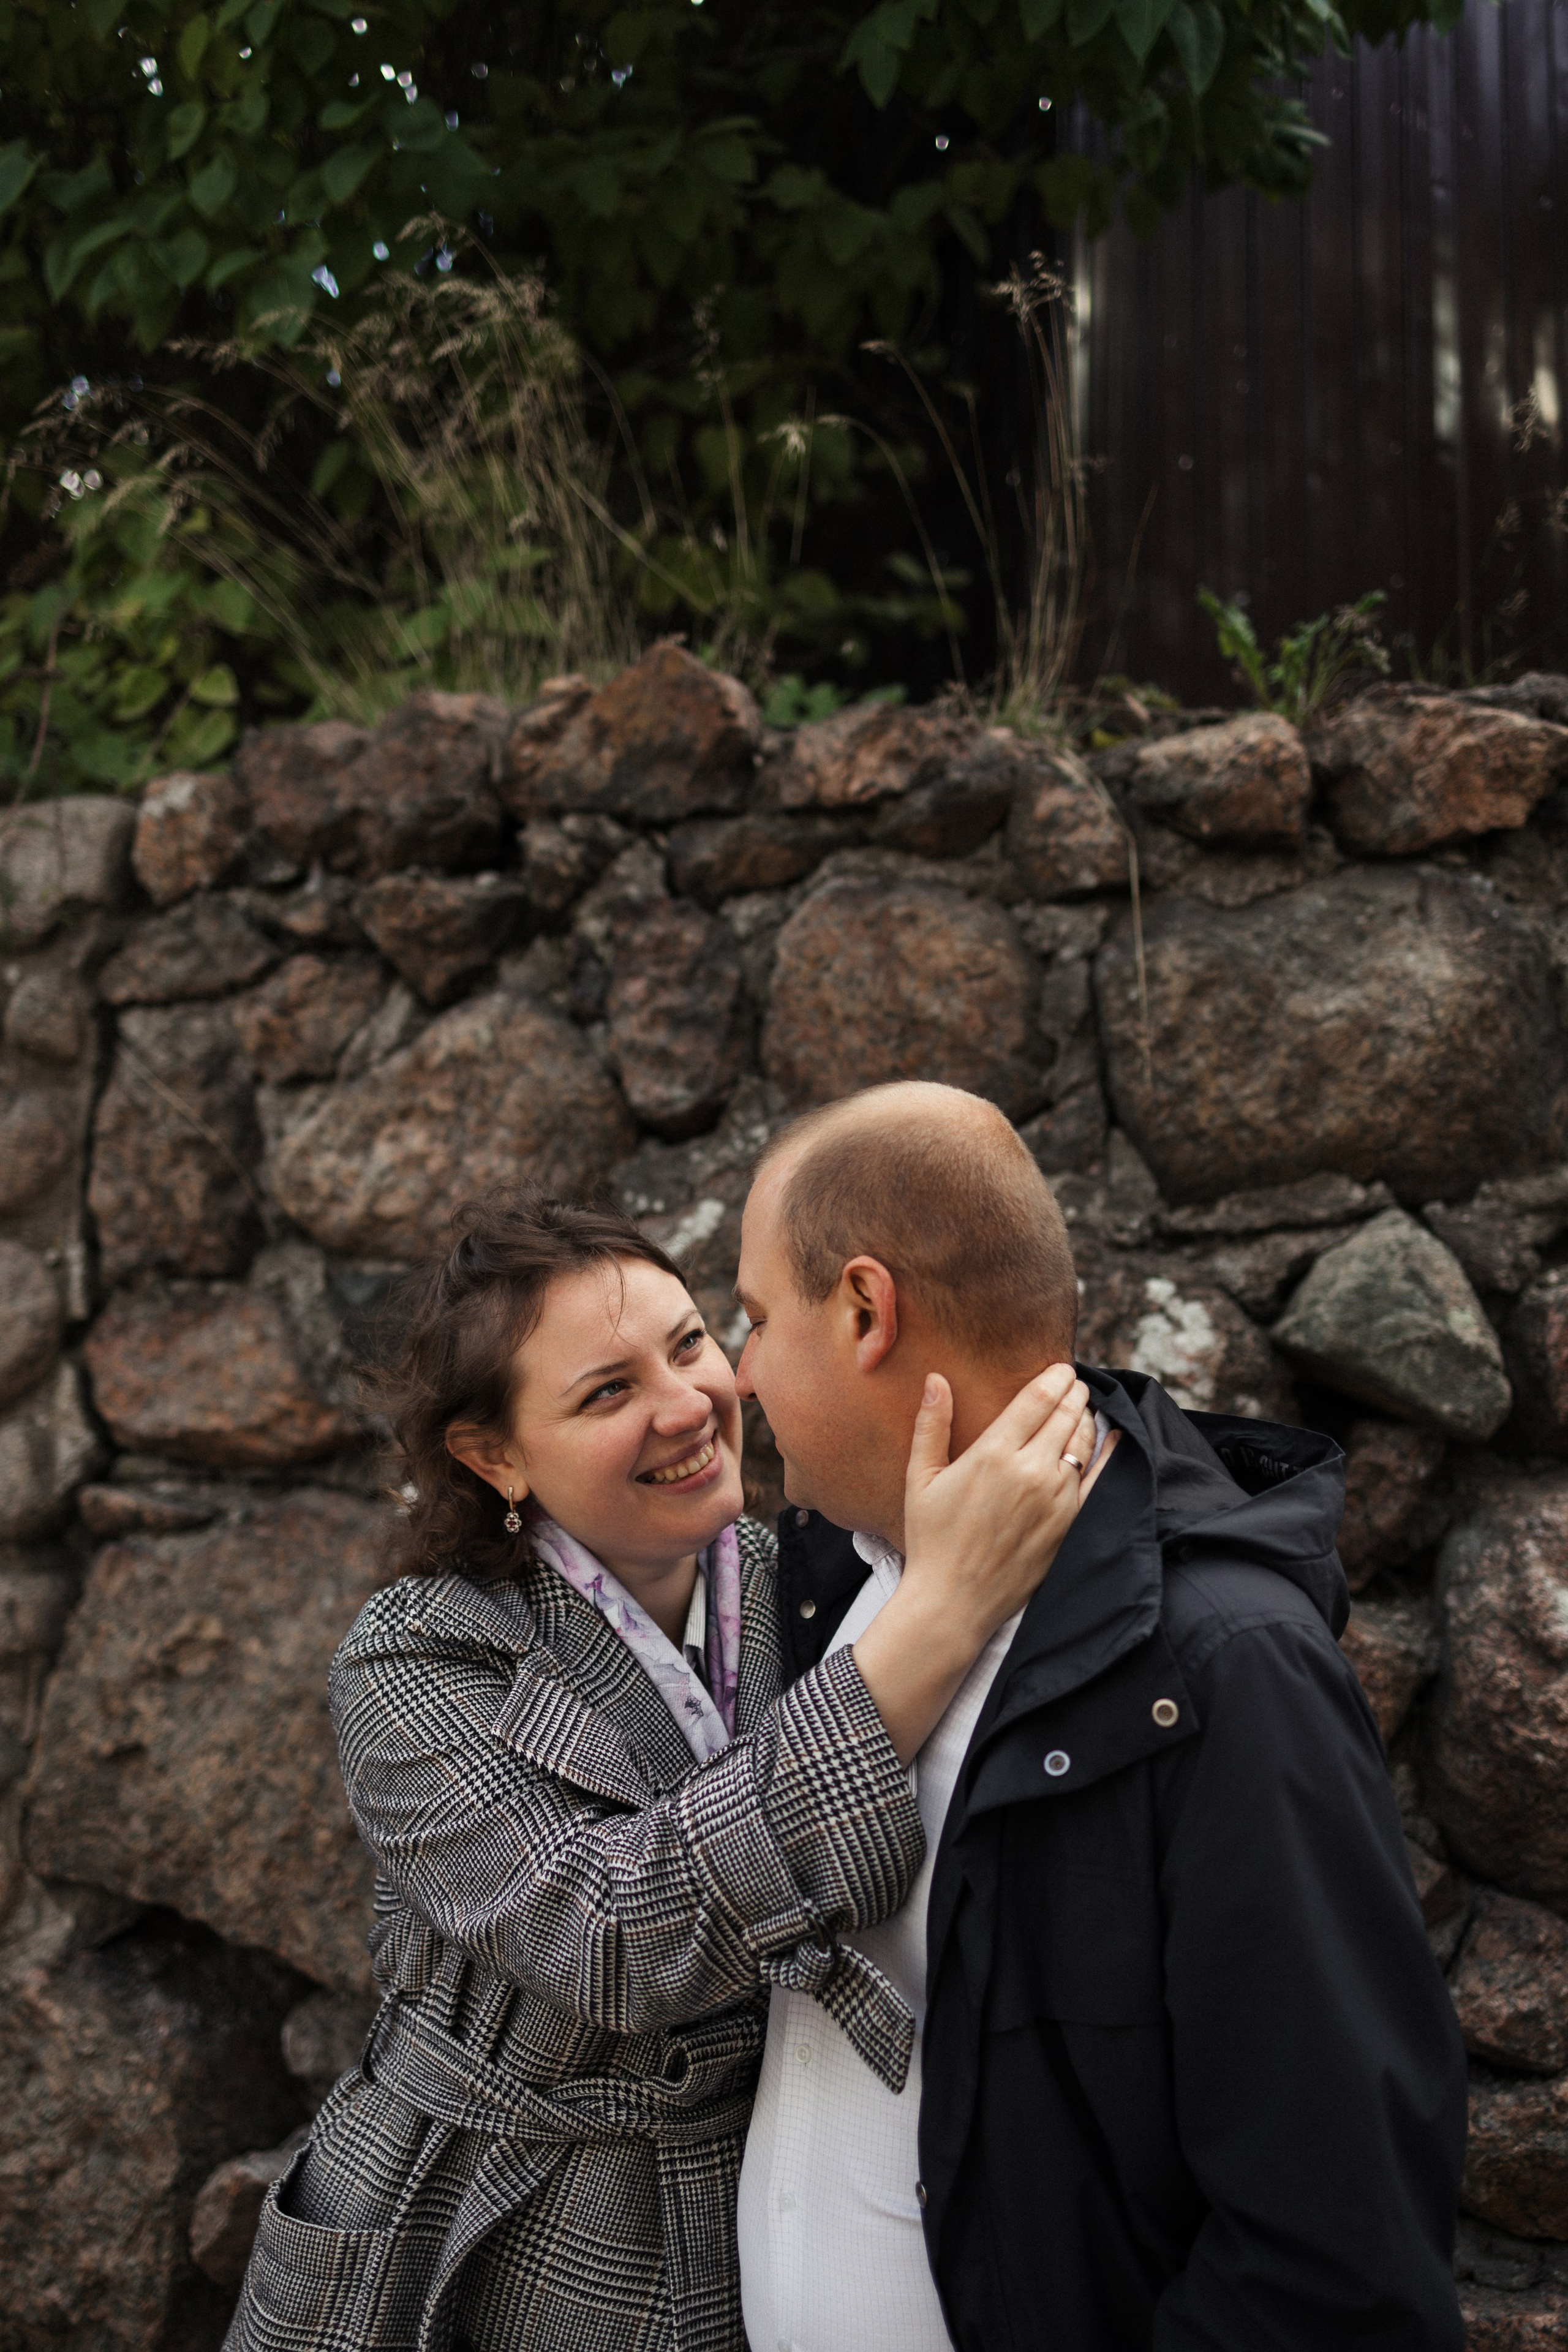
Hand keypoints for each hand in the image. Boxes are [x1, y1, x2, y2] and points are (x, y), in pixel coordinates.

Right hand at [900, 1364, 1095, 1640]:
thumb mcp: (920, 1478)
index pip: (1037, 1399)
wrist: (954, 1600)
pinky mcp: (1070, 1523)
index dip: (1054, 1377)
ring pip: (1084, 1441)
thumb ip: (931, 1425)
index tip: (1061, 1368)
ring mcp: (1056, 1498)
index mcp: (993, 1453)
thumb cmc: (931, 1539)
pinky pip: (1100, 1477)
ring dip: (1087, 1417)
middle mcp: (1030, 1470)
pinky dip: (1109, 1452)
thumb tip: (936, 1379)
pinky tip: (1113, 1437)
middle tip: (1074, 1382)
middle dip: (1073, 1392)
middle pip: (1065, 1414)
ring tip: (1084, 1406)